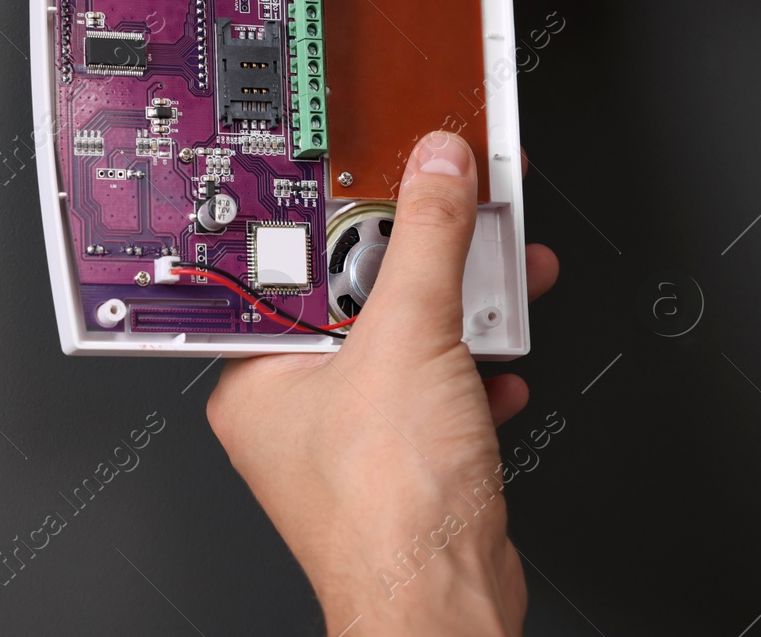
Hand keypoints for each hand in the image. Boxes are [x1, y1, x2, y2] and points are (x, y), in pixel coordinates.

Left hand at [207, 131, 558, 635]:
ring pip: (409, 338)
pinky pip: (441, 386)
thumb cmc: (389, 514)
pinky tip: (499, 368)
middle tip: (460, 210)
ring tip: (502, 280)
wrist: (448, 606)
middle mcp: (295, 404)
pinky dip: (475, 371)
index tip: (384, 168)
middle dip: (427, 256)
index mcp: (257, 372)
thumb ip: (428, 238)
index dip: (345, 208)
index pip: (294, 258)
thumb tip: (436, 170)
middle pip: (363, 292)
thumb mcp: (411, 338)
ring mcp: (352, 435)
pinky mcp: (406, 458)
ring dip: (465, 310)